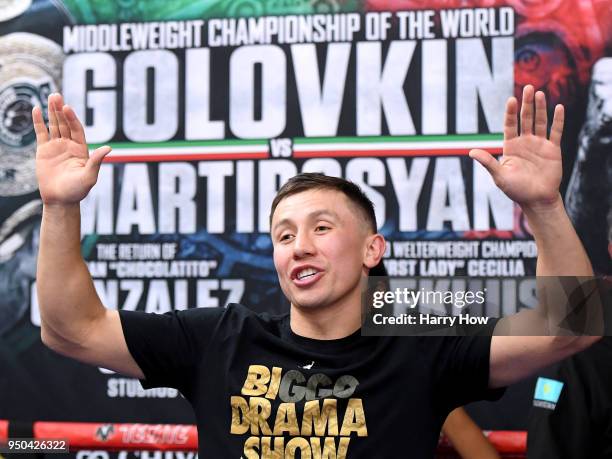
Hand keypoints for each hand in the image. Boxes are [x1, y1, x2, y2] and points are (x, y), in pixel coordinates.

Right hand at [34, 93, 110, 204]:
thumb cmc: (77, 190)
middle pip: (65, 124)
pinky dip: (38, 121)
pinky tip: (36, 109)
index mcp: (82, 149)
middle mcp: (69, 145)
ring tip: (50, 97)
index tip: (67, 108)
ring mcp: (56, 147)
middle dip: (61, 110)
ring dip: (52, 112)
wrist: (60, 200)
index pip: (77, 129)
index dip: (72, 118)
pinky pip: (41, 133)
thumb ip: (96, 161)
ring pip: (54, 125)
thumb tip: (109, 148)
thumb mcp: (89, 176)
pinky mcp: (44, 151)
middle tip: (56, 96)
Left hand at [469, 85, 563, 210]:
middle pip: (525, 119)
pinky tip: (559, 107)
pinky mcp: (553, 149)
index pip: (510, 125)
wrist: (536, 200)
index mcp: (511, 146)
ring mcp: (539, 144)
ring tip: (539, 93)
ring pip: (540, 122)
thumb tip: (471, 152)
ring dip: (540, 108)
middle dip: (526, 104)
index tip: (511, 100)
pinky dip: (558, 120)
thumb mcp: (499, 176)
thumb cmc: (516, 190)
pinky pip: (556, 131)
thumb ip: (488, 162)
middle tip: (528, 87)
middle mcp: (525, 142)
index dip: (510, 113)